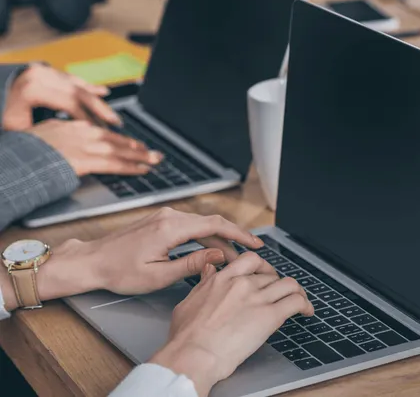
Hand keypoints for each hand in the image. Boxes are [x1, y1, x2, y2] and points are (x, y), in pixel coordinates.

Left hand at [0, 208, 264, 312]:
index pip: (216, 225)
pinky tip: (211, 250)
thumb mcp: (158, 276)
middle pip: (212, 222)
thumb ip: (192, 264)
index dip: (240, 234)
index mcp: (171, 228)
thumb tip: (219, 255)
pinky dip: (204, 237)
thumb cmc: (118, 271)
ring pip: (201, 224)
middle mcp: (169, 216)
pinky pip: (189, 226)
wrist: (90, 261)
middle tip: (252, 251)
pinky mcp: (159, 221)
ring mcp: (163, 216)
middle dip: (235, 236)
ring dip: (219, 239)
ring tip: (234, 257)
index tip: (256, 243)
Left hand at [3, 63, 119, 130]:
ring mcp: (42, 71)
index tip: (101, 133)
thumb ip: (46, 132)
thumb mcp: (19, 129)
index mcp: (33, 89)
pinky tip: (102, 92)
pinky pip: (71, 78)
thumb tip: (72, 142)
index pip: (71, 103)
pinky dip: (87, 87)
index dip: (89, 119)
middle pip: (79, 92)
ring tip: (112, 114)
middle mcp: (39, 76)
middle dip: (100, 109)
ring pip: (78, 85)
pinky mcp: (44, 70)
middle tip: (115, 122)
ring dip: (97, 100)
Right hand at [25, 119, 162, 175]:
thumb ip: (60, 138)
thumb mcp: (43, 137)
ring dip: (140, 156)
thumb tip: (69, 144)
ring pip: (119, 151)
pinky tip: (143, 170)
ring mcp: (83, 146)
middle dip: (136, 146)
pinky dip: (130, 167)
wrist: (15, 158)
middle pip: (115, 139)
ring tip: (155, 160)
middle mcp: (80, 133)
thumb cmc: (24, 152)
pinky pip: (113, 165)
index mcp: (70, 127)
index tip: (132, 143)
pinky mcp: (84, 161)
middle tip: (153, 151)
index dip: (120, 139)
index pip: (101, 132)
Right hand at [150, 253, 313, 396]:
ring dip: (296, 292)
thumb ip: (203, 283)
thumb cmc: (186, 337)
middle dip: (278, 285)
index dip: (262, 267)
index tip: (265, 275)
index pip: (251, 260)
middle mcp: (242, 284)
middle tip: (280, 295)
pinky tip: (306, 311)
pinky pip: (296, 302)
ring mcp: (258, 298)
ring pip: (289, 284)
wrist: (193, 354)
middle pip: (271, 275)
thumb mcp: (189, 301)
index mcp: (223, 279)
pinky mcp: (270, 315)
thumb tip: (208, 270)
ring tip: (299, 301)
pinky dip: (305, 305)